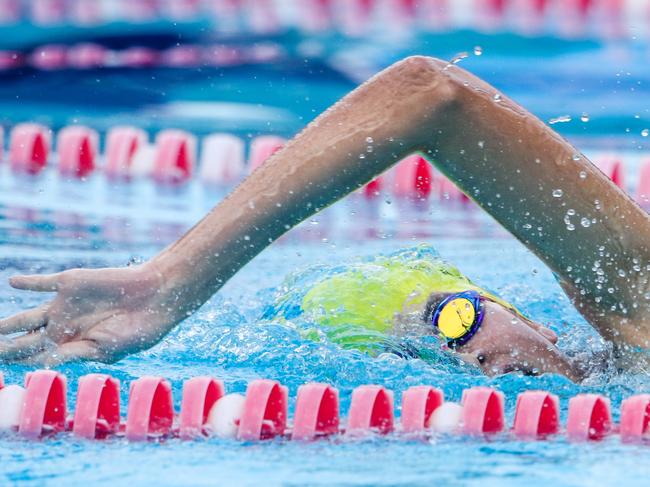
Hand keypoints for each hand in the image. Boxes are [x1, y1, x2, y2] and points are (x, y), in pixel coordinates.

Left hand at [0, 264, 175, 364]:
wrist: (156, 297)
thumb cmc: (137, 330)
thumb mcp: (104, 348)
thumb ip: (72, 353)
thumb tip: (41, 363)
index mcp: (73, 347)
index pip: (36, 358)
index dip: (17, 364)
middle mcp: (64, 328)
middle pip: (25, 340)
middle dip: (4, 348)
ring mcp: (65, 306)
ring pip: (27, 316)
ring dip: (7, 323)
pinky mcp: (71, 283)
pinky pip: (44, 283)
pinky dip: (29, 283)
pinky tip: (14, 282)